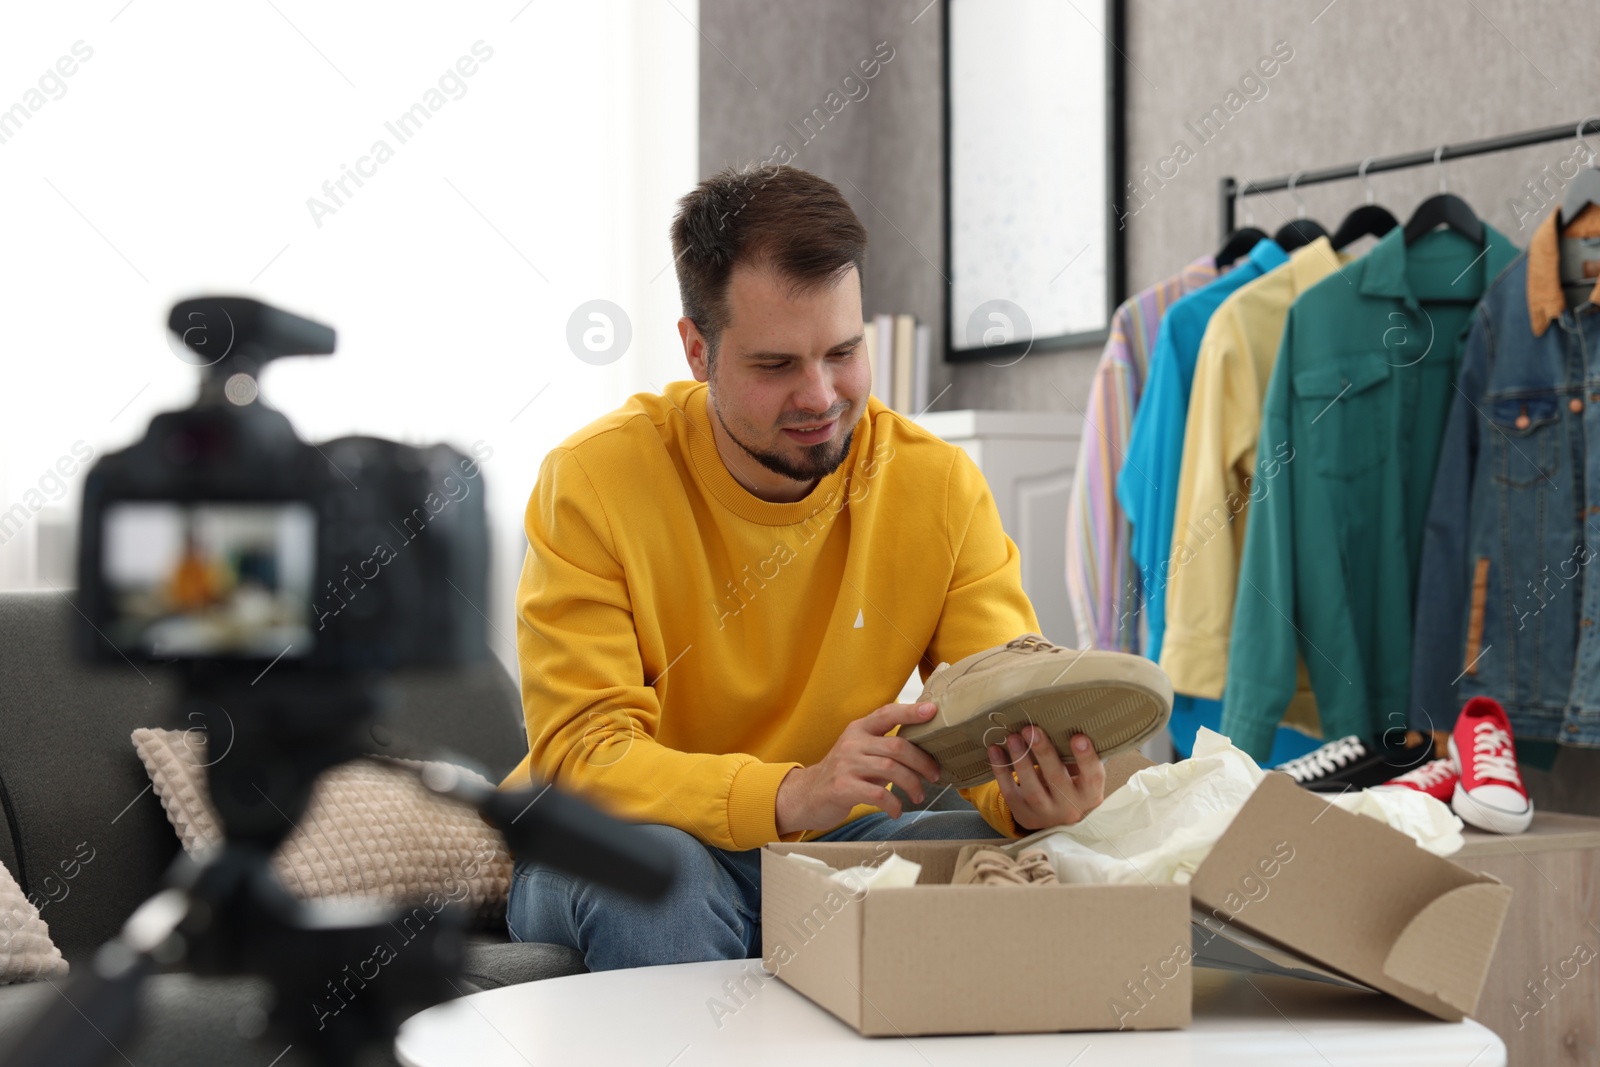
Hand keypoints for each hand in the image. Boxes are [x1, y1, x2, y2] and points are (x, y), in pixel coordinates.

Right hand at [775, 702, 943, 834]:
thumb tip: (925, 750)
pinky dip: (893, 804)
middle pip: (896, 746)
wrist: (807, 795)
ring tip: (919, 796)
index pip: (887, 713)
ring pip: (891, 769)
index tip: (932, 711)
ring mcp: (846, 765)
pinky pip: (878, 794)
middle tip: (935, 776)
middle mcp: (852, 743)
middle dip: (922, 762)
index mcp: (859, 729)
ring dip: (912, 784)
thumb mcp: (861, 753)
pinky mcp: (842, 787)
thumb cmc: (843, 774)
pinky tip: (896, 811)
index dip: (911, 711)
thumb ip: (885, 748)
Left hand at [989, 727, 1105, 831]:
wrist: (1059, 821)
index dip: (1086, 757)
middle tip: (1031, 729)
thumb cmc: (1073, 786)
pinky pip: (1010, 792)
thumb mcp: (1082, 776)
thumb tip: (1062, 721)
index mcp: (1090, 794)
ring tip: (1013, 737)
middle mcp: (1070, 807)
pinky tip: (995, 750)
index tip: (1078, 736)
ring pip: (1032, 789)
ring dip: (1021, 761)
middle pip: (1057, 780)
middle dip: (1044, 753)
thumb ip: (1076, 756)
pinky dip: (1001, 771)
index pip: (1093, 776)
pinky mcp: (1023, 814)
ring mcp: (1045, 813)